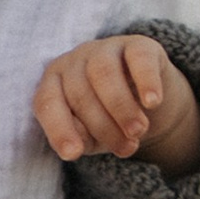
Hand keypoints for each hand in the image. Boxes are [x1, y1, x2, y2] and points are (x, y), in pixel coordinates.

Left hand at [34, 34, 199, 179]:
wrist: (149, 102)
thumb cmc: (108, 120)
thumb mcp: (91, 135)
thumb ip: (80, 138)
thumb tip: (78, 147)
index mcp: (54, 83)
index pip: (47, 103)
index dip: (59, 129)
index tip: (73, 154)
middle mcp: (74, 61)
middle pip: (79, 92)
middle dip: (103, 126)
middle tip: (127, 147)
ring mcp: (104, 49)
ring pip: (103, 73)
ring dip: (120, 107)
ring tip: (138, 131)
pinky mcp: (138, 44)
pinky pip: (138, 58)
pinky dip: (146, 81)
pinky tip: (152, 103)